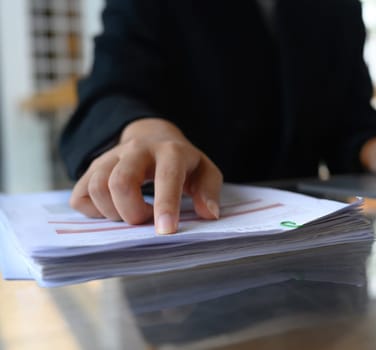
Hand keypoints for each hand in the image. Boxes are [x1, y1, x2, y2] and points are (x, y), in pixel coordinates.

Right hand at [69, 118, 222, 233]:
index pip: (165, 177)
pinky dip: (94, 212)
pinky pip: (80, 197)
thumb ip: (209, 191)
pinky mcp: (90, 168)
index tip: (166, 231)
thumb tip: (209, 214)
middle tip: (145, 219)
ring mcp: (109, 157)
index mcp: (170, 151)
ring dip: (113, 213)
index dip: (165, 205)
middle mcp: (136, 150)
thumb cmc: (182, 162)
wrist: (152, 136)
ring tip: (132, 212)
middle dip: (131, 213)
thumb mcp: (205, 171)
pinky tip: (113, 209)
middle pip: (120, 183)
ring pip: (96, 189)